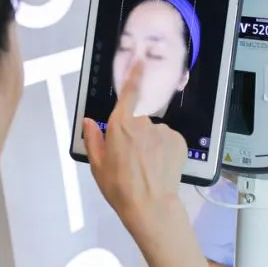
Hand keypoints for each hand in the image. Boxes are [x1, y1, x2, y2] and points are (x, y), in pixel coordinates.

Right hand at [83, 61, 187, 238]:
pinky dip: (165, 150)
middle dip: (136, 135)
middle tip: (133, 160)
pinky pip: (168, 140)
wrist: (151, 205)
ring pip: (155, 132)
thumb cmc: (119, 187)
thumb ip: (93, 139)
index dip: (134, 74)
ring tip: (147, 167)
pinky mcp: (178, 141)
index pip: (129, 92)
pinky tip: (160, 167)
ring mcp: (163, 131)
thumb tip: (89, 122)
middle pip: (138, 121)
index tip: (140, 61)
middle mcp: (143, 122)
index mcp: (120, 125)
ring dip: (151, 144)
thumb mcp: (97, 165)